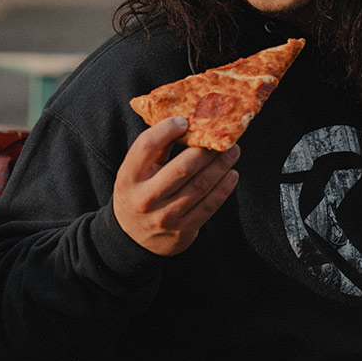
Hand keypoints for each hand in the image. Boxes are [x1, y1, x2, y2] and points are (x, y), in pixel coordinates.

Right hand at [111, 118, 239, 255]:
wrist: (133, 239)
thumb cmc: (137, 195)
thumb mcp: (134, 174)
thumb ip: (154, 151)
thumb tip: (182, 123)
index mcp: (128, 178)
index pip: (146, 147)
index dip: (166, 130)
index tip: (184, 121)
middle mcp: (145, 198)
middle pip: (182, 167)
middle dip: (206, 150)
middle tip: (222, 137)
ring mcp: (165, 217)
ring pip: (200, 186)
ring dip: (221, 166)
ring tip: (233, 152)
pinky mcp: (183, 231)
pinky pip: (209, 206)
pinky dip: (223, 188)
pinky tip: (231, 175)